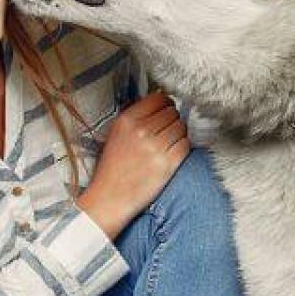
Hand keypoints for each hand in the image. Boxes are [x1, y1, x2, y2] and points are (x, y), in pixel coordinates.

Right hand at [76, 91, 188, 237]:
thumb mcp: (116, 133)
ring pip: (181, 127)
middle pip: (173, 112)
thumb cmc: (113, 166)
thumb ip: (136, 116)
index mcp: (127, 120)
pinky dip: (182, 147)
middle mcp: (142, 130)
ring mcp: (156, 147)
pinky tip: (172, 154)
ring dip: (178, 134)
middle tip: (165, 131)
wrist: (109, 197)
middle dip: (172, 120)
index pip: (159, 98)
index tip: (165, 111)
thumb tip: (162, 101)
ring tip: (168, 143)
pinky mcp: (167, 164)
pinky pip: (185, 145)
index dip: (166, 104)